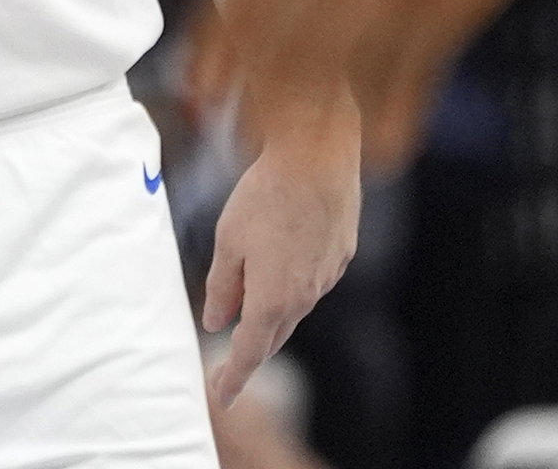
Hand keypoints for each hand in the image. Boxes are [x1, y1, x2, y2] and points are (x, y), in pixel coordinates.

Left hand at [192, 0, 557, 161]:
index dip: (217, 47)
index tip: (194, 90)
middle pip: (281, 32)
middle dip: (255, 93)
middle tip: (236, 144)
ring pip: (343, 57)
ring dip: (316, 114)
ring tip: (294, 161)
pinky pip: (415, 61)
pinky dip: (395, 109)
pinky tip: (384, 149)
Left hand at [201, 107, 358, 410]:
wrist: (318, 161)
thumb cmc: (265, 197)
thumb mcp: (228, 241)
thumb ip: (223, 287)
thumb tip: (217, 321)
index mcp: (274, 298)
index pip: (250, 351)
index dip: (234, 376)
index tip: (220, 397)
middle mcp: (305, 296)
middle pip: (274, 336)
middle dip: (250, 355)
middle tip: (227, 373)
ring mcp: (327, 278)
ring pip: (293, 309)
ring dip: (270, 320)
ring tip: (246, 324)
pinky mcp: (339, 257)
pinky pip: (309, 284)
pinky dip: (290, 290)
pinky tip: (278, 275)